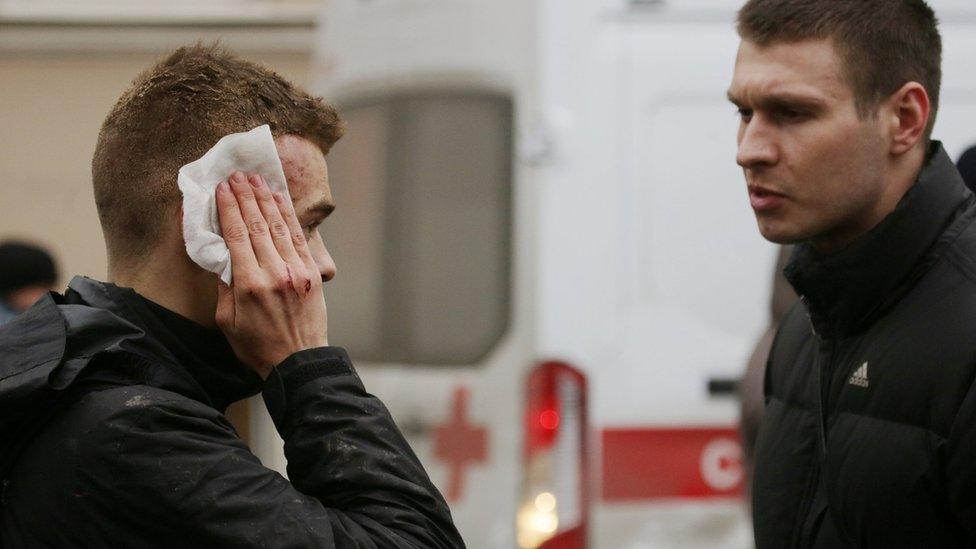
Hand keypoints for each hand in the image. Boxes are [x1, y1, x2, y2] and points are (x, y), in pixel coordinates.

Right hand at [214, 171, 327, 378]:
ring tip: (256, 179)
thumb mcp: (227, 321)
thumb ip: (223, 286)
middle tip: (236, 175)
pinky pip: (297, 237)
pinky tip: (279, 200)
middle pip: (257, 224)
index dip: (228, 208)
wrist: (298, 362)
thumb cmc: (257, 346)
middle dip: (246, 196)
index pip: (236, 235)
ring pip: (278, 226)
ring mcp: (296, 271)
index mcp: (249, 284)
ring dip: (266, 199)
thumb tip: (220, 256)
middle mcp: (274, 272)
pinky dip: (287, 216)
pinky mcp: (311, 273)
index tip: (221, 189)